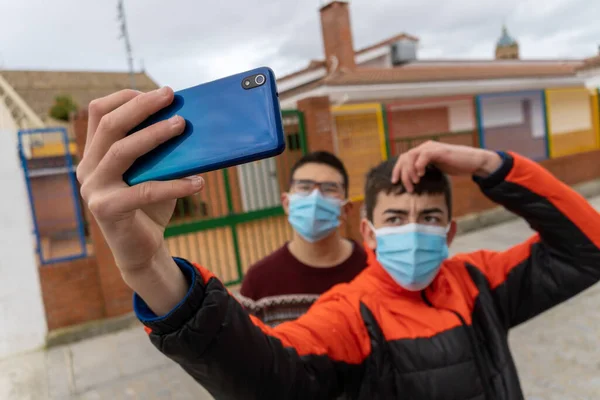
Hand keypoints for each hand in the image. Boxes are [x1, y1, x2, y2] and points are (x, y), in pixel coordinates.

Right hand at [76, 87, 203, 275]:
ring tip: (182, 125)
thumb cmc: (150, 205)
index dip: (126, 98)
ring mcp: (93, 188)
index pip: (99, 112)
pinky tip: (198, 182)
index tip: (157, 92)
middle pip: (109, 125)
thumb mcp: (154, 171)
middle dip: (142, 106)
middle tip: (170, 96)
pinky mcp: (106, 209)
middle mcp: (87, 168)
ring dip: (154, 134)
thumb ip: (160, 150)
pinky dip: (174, 185)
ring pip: (122, 151)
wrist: (142, 249)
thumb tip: (189, 121)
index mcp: (94, 153)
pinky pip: (144, 190)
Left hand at [391, 141, 502, 191]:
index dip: (397, 170)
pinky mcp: (440, 151)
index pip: (404, 158)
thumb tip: (413, 182)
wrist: (474, 162)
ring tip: (415, 182)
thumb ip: (425, 171)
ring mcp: (432, 148)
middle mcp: (425, 147)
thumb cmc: (456, 166)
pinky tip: (422, 175)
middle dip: (402, 173)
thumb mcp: (436, 169)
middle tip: (407, 187)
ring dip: (410, 171)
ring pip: (411, 156)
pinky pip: (424, 156)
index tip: (395, 182)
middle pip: (405, 157)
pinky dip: (419, 166)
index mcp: (422, 152)